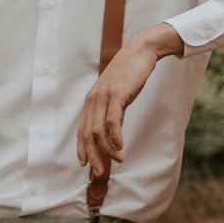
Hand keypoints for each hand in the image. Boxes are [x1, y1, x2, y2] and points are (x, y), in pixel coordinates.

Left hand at [76, 23, 183, 175]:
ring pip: (98, 130)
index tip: (87, 165)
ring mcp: (104, 97)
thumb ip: (113, 111)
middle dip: (93, 155)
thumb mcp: (119, 95)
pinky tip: (121, 146)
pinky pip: (112, 120)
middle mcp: (93, 100)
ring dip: (107, 149)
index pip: (82, 130)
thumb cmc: (131, 73)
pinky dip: (115, 135)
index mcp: (92, 101)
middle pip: (88, 134)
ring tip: (117, 159)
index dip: (82, 149)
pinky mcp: (117, 94)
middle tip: (101, 171)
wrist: (141, 51)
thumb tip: (113, 130)